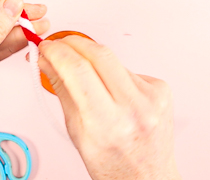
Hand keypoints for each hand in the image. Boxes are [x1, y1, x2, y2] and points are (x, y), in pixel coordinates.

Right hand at [37, 36, 180, 179]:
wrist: (147, 177)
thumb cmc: (114, 164)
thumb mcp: (77, 132)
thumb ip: (62, 90)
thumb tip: (47, 61)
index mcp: (108, 124)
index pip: (78, 70)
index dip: (58, 51)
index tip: (47, 47)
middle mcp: (134, 108)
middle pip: (99, 54)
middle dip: (74, 43)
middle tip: (60, 45)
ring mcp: (152, 98)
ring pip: (114, 60)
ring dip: (93, 60)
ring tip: (88, 79)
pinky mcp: (162, 89)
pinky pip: (130, 69)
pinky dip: (114, 74)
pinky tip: (113, 92)